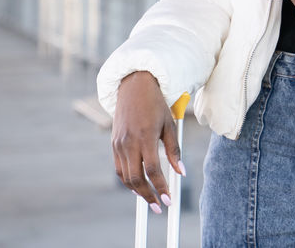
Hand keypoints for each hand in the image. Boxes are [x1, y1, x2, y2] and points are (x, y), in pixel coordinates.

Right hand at [111, 71, 184, 211]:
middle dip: (147, 196)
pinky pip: (119, 168)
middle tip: (158, 207)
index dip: (161, 188)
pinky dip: (128, 180)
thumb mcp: (169, 125)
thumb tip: (181, 172)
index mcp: (145, 137)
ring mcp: (119, 144)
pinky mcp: (114, 144)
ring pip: (125, 176)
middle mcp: (129, 143)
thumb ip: (174, 150)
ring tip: (150, 199)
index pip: (153, 170)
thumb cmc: (155, 104)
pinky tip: (138, 185)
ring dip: (137, 191)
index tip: (168, 200)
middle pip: (136, 179)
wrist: (134, 87)